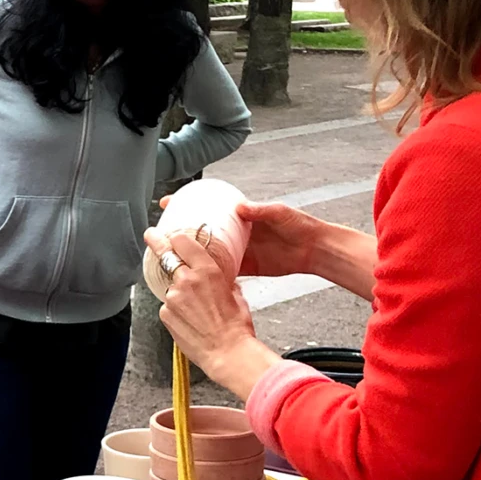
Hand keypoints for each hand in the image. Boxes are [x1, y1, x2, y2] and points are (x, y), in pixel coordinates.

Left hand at [143, 227, 278, 398]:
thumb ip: (222, 280)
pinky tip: (190, 321)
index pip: (182, 241)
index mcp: (207, 270)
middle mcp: (186, 280)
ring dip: (178, 292)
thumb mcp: (236, 294)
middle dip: (156, 242)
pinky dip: (176, 310)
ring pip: (170, 286)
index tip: (171, 235)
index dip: (175, 237)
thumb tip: (219, 279)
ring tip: (196, 310)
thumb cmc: (236, 327)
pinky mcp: (165, 314)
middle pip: (165, 255)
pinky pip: (168, 306)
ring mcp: (173, 297)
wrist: (228, 353)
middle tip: (151, 236)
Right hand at [157, 196, 325, 277]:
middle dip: (183, 229)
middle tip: (163, 231)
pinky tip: (197, 275)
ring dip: (193, 253)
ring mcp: (239, 250)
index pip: (209, 207)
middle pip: (204, 230)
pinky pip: (224, 270)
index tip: (169, 203)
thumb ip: (260, 210)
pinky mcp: (246, 267)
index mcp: (241, 215)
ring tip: (172, 254)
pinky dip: (211, 273)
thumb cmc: (301, 226)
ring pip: (210, 251)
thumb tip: (240, 206)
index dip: (188, 204)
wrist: (317, 250)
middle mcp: (237, 232)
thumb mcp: (280, 213)